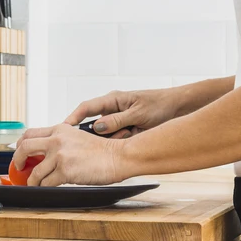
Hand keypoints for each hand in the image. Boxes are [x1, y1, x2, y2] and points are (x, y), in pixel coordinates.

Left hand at [13, 124, 126, 186]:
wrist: (118, 156)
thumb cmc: (102, 150)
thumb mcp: (77, 136)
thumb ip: (61, 141)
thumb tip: (46, 153)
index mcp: (59, 130)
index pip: (30, 133)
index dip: (20, 144)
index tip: (19, 153)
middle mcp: (56, 140)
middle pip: (25, 148)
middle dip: (17, 160)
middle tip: (18, 168)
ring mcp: (60, 155)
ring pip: (35, 172)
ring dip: (32, 181)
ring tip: (33, 184)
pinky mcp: (65, 171)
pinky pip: (46, 183)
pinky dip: (44, 188)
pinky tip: (46, 188)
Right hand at [64, 89, 179, 138]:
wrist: (178, 108)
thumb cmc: (159, 105)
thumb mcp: (138, 114)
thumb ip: (117, 121)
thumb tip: (97, 128)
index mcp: (112, 99)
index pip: (86, 108)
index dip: (72, 118)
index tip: (63, 129)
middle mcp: (112, 109)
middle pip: (94, 124)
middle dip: (99, 134)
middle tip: (107, 137)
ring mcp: (118, 119)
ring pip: (106, 134)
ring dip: (116, 138)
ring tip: (132, 132)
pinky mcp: (125, 128)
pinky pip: (117, 139)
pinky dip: (124, 141)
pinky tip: (135, 135)